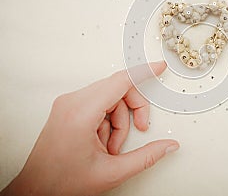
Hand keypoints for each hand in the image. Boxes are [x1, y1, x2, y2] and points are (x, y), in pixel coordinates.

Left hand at [0, 62, 178, 195]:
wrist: (36, 190)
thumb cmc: (62, 182)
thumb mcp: (111, 172)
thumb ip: (146, 157)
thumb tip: (167, 146)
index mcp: (81, 113)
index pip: (120, 81)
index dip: (143, 73)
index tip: (158, 67)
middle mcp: (72, 102)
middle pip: (117, 89)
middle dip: (134, 109)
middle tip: (141, 128)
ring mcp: (68, 104)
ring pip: (110, 98)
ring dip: (119, 120)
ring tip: (112, 146)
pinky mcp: (68, 109)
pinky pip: (99, 104)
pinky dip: (108, 121)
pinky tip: (103, 141)